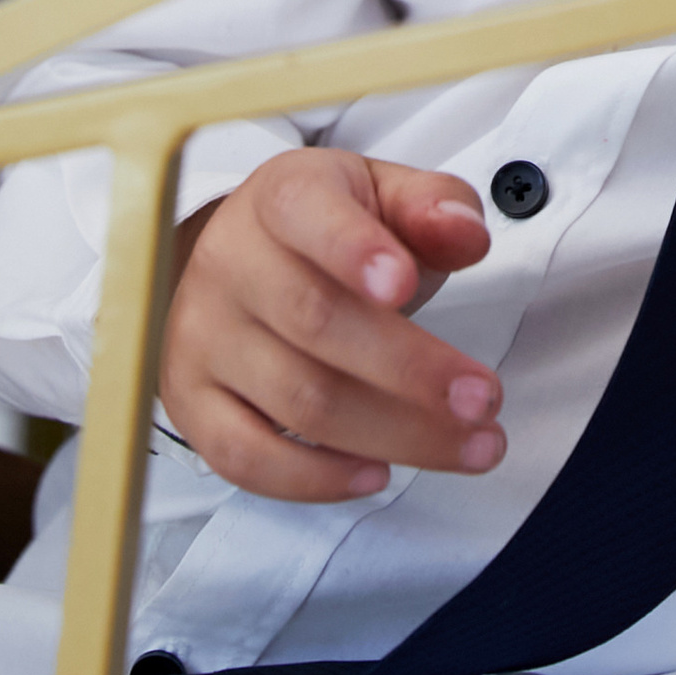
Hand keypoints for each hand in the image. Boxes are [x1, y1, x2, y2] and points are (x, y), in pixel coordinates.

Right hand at [161, 149, 501, 504]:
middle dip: (410, 369)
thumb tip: (467, 233)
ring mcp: (203, 338)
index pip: (307, 214)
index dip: (355, 250)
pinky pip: (245, 456)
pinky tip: (376, 474)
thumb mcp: (386, 196)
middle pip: (316, 322)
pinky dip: (314, 478)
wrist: (246, 258)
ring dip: (393, 433)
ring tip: (471, 445)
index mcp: (281, 196)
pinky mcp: (192, 404)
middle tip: (483, 398)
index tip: (408, 285)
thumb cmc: (331, 228)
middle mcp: (229, 263)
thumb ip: (433, 207)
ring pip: (296, 400)